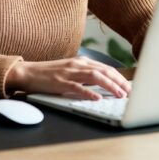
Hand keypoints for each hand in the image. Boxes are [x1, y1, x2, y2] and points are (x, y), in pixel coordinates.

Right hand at [5, 57, 130, 99]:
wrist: (29, 72)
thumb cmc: (50, 74)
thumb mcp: (71, 71)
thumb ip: (85, 75)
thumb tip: (103, 86)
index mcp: (82, 61)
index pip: (106, 68)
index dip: (119, 77)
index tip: (129, 86)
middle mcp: (78, 64)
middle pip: (104, 71)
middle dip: (119, 82)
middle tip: (130, 92)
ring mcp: (70, 72)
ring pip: (95, 77)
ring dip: (110, 86)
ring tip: (119, 95)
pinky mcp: (61, 82)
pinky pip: (78, 87)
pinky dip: (89, 92)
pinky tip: (97, 98)